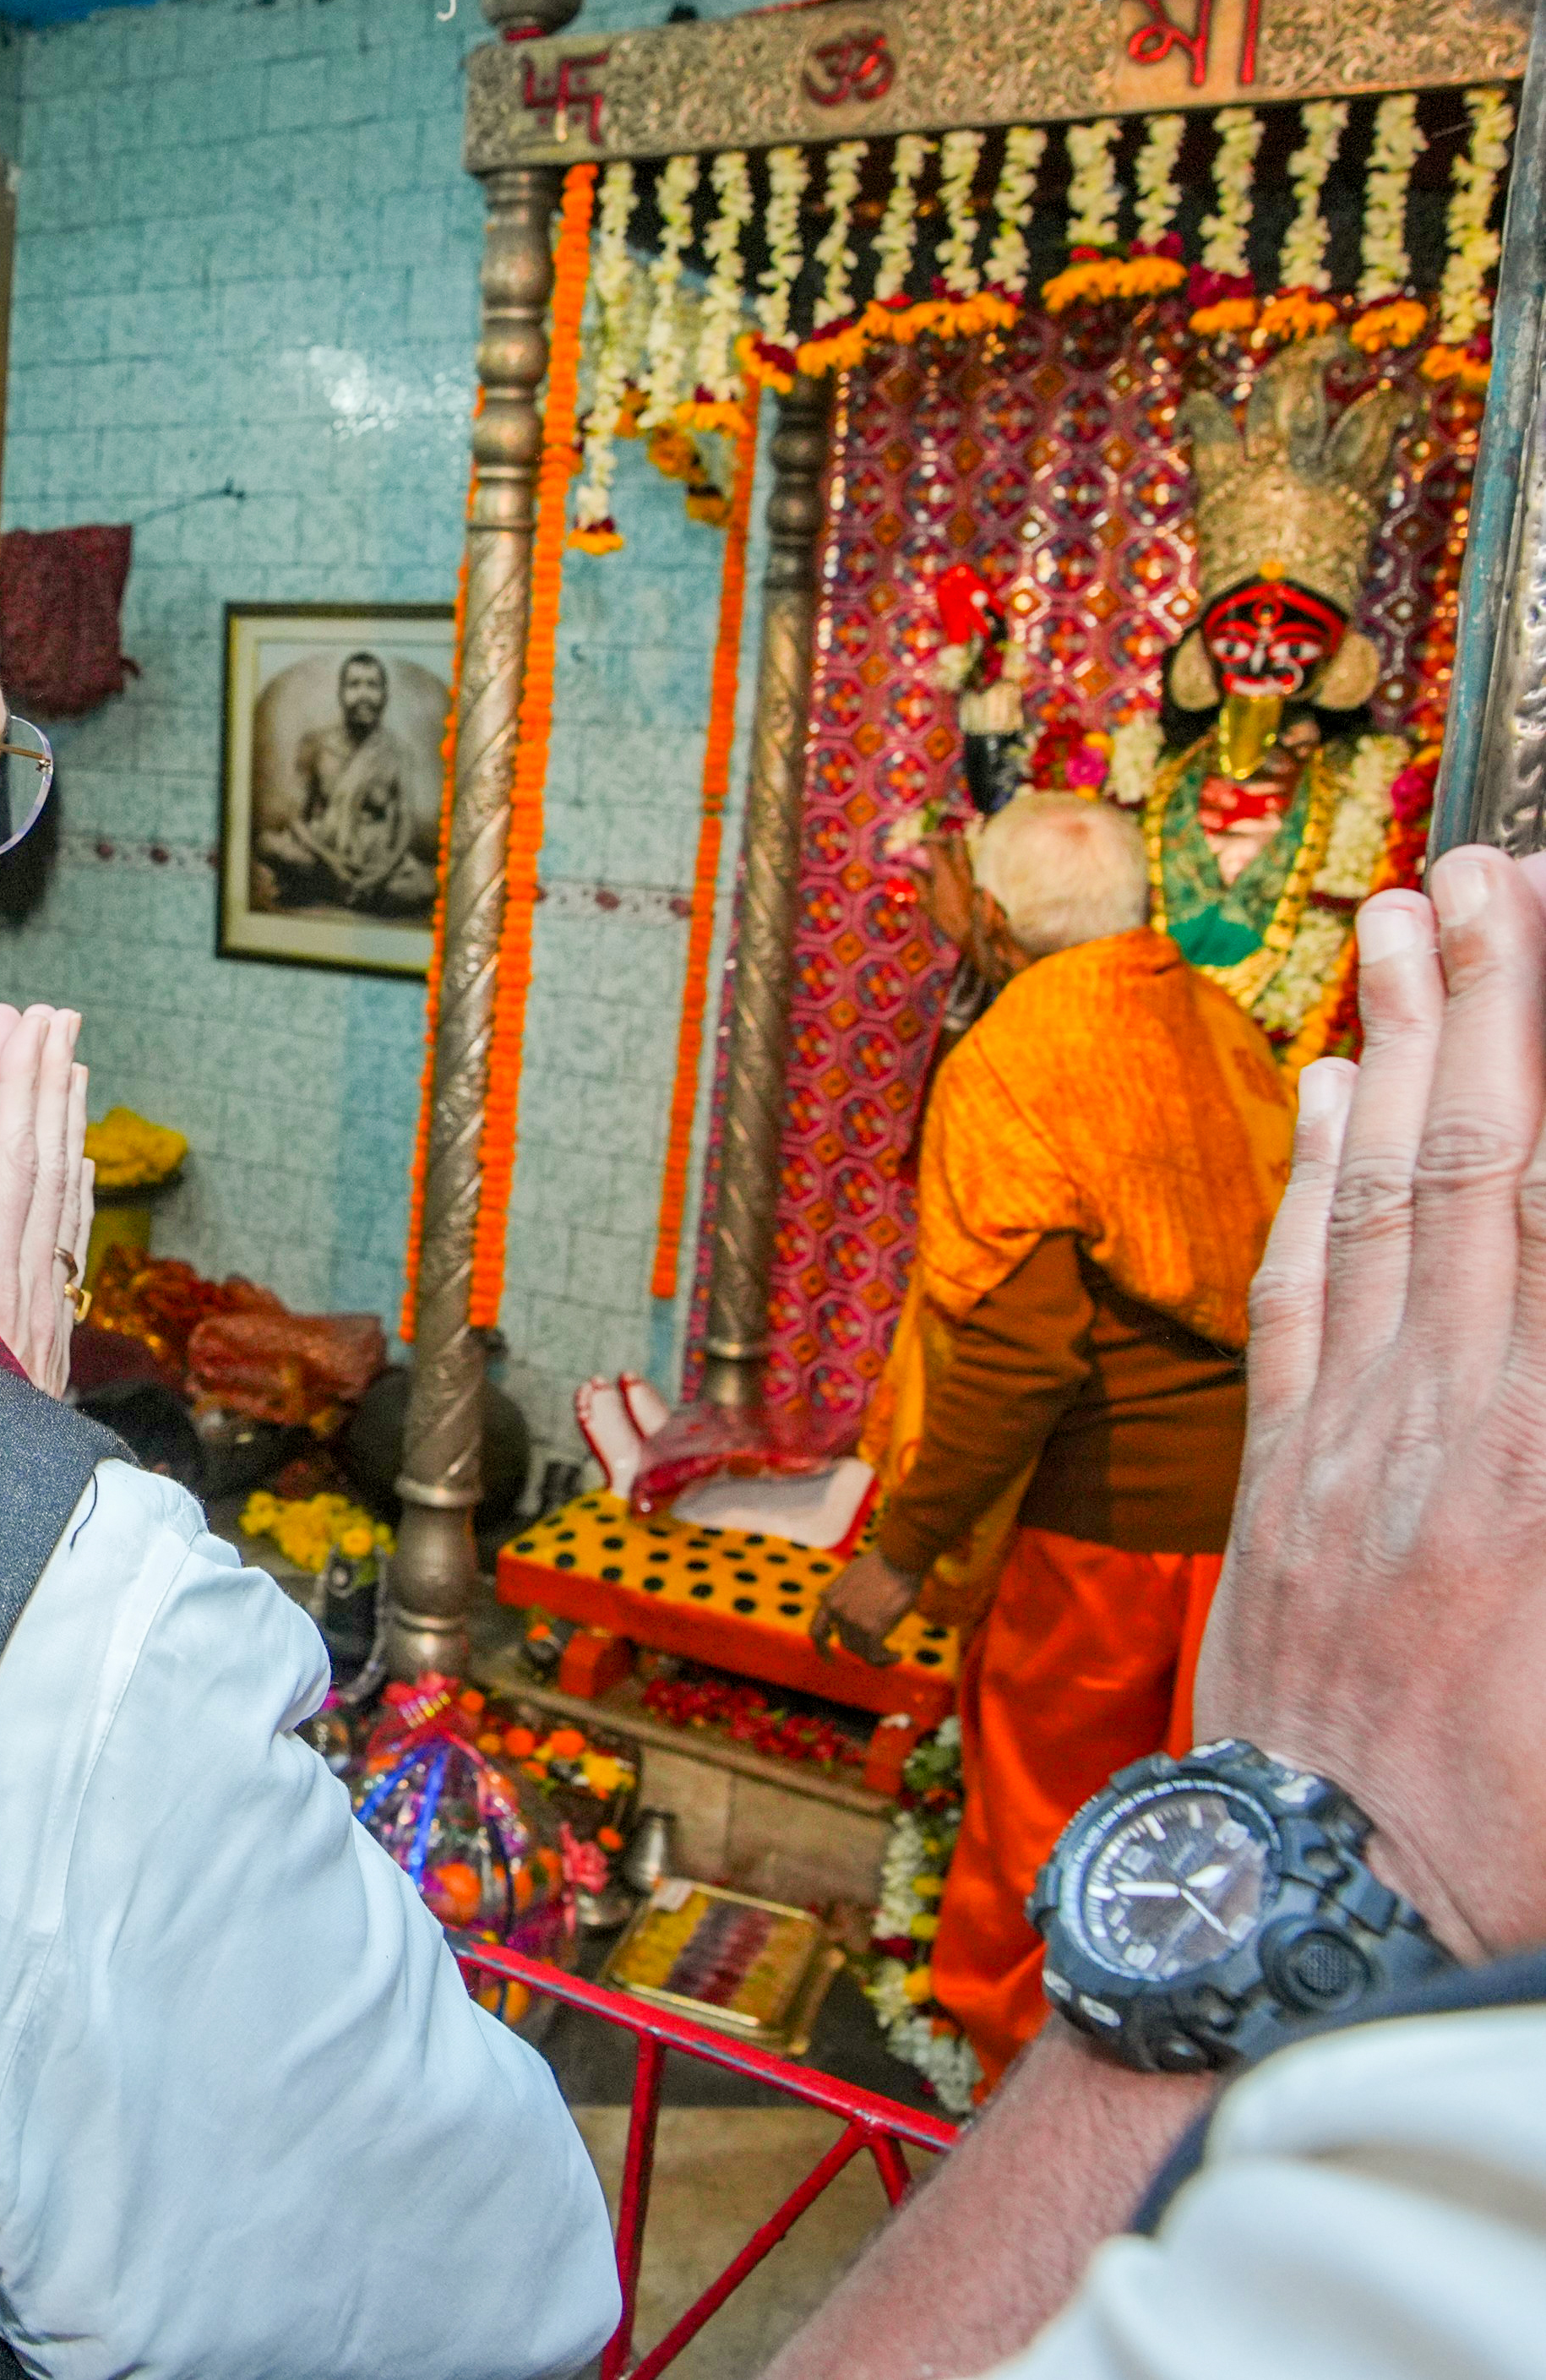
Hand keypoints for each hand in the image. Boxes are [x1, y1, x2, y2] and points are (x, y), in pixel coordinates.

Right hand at [0, 1003, 91, 1393]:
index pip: (4, 1155)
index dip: (11, 1085)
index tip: (22, 1025)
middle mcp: (18, 1275)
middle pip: (39, 1158)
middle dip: (43, 1082)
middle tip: (53, 1014)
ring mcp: (37, 1300)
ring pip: (58, 1192)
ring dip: (62, 1120)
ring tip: (71, 1059)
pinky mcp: (43, 1328)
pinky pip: (63, 1235)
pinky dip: (70, 1183)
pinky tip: (79, 1155)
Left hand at [809, 1546, 916, 1666]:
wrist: (899, 1557)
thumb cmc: (882, 1564)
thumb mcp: (849, 1575)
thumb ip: (838, 1592)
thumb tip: (826, 1599)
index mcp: (830, 1598)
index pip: (816, 1631)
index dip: (821, 1648)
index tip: (829, 1658)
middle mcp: (838, 1611)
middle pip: (847, 1643)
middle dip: (863, 1648)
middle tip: (881, 1647)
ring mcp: (854, 1620)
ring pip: (862, 1651)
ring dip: (878, 1656)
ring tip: (893, 1652)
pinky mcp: (873, 1627)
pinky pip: (875, 1655)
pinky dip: (887, 1660)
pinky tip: (898, 1655)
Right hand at [916, 826, 978, 950]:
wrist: (969, 929)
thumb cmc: (945, 916)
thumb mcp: (926, 901)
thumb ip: (918, 882)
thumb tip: (908, 869)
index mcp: (945, 872)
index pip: (935, 849)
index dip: (925, 842)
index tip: (917, 841)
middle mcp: (959, 869)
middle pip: (955, 844)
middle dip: (946, 837)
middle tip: (937, 836)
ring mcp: (968, 874)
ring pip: (964, 852)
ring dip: (956, 844)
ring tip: (952, 839)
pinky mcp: (973, 881)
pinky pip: (967, 862)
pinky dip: (961, 855)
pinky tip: (957, 858)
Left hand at [1192, 847, 1545, 1965]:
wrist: (1311, 1926)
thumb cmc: (1505, 1838)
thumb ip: (1544, 1461)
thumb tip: (1527, 1304)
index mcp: (1539, 1470)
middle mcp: (1446, 1423)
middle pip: (1485, 1175)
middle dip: (1493, 1015)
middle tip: (1488, 872)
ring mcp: (1346, 1441)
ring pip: (1380, 1208)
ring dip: (1400, 1059)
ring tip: (1406, 928)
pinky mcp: (1279, 1478)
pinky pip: (1294, 1294)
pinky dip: (1317, 1180)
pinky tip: (1332, 1101)